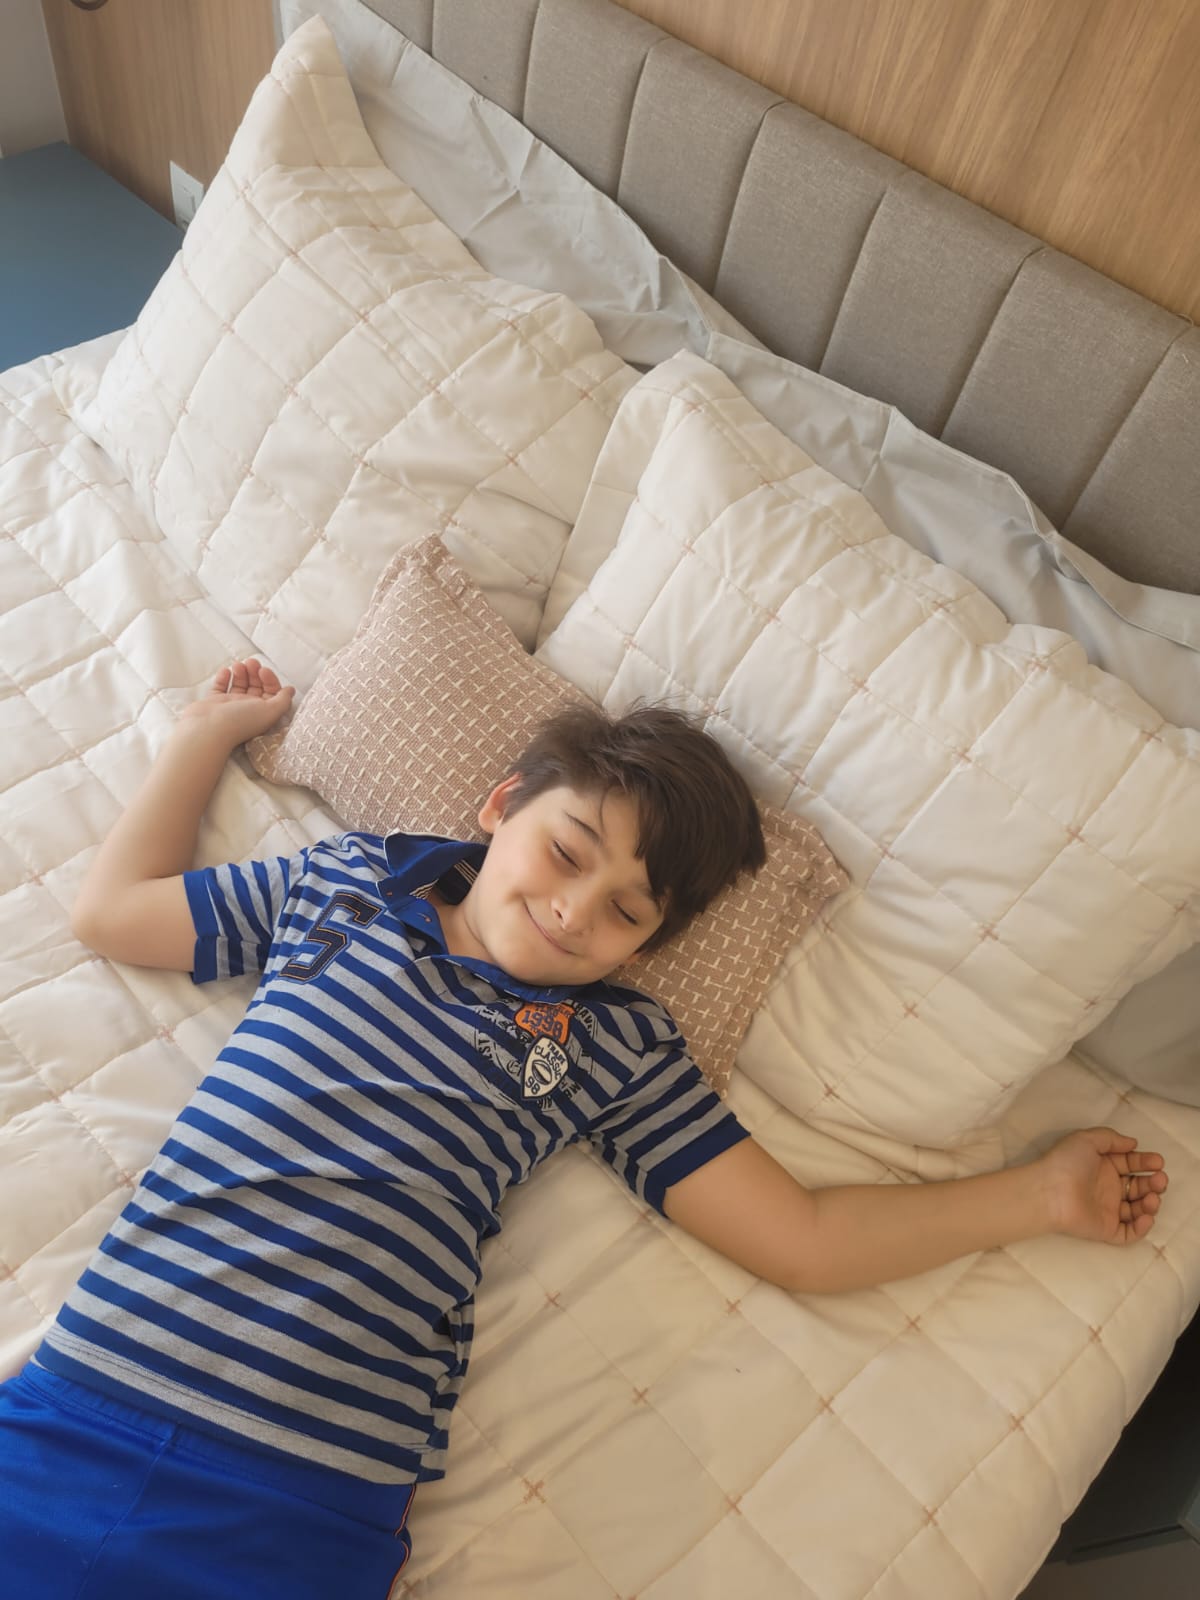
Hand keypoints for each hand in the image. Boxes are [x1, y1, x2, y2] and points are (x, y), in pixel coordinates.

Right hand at [178, 658, 294, 747]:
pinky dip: (224, 678)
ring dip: (241, 673)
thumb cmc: (240, 721)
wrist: (208, 728)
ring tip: (238, 665)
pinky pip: (220, 687)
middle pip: (256, 687)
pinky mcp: (214, 702)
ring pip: (239, 685)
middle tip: (251, 663)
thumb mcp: (270, 711)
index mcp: (263, 713)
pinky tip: (226, 671)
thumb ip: (283, 700)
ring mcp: (230, 706)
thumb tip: (290, 690)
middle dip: (255, 672)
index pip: (271, 692)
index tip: (263, 671)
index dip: (270, 679)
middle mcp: (248, 709)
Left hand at [1041, 1127, 1167, 1244]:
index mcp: (1103, 1167)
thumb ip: (1111, 1139)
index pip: (1131, 1164)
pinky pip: (1129, 1233)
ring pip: (1137, 1210)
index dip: (1146, 1162)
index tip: (1158, 1162)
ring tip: (1152, 1197)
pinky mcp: (1106, 1230)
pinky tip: (1146, 1216)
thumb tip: (1133, 1143)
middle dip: (1153, 1183)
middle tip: (1160, 1180)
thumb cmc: (1066, 1162)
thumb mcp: (1087, 1139)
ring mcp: (1107, 1210)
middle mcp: (1107, 1188)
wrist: (1049, 1191)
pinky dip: (1142, 1228)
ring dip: (1150, 1204)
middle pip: (1138, 1187)